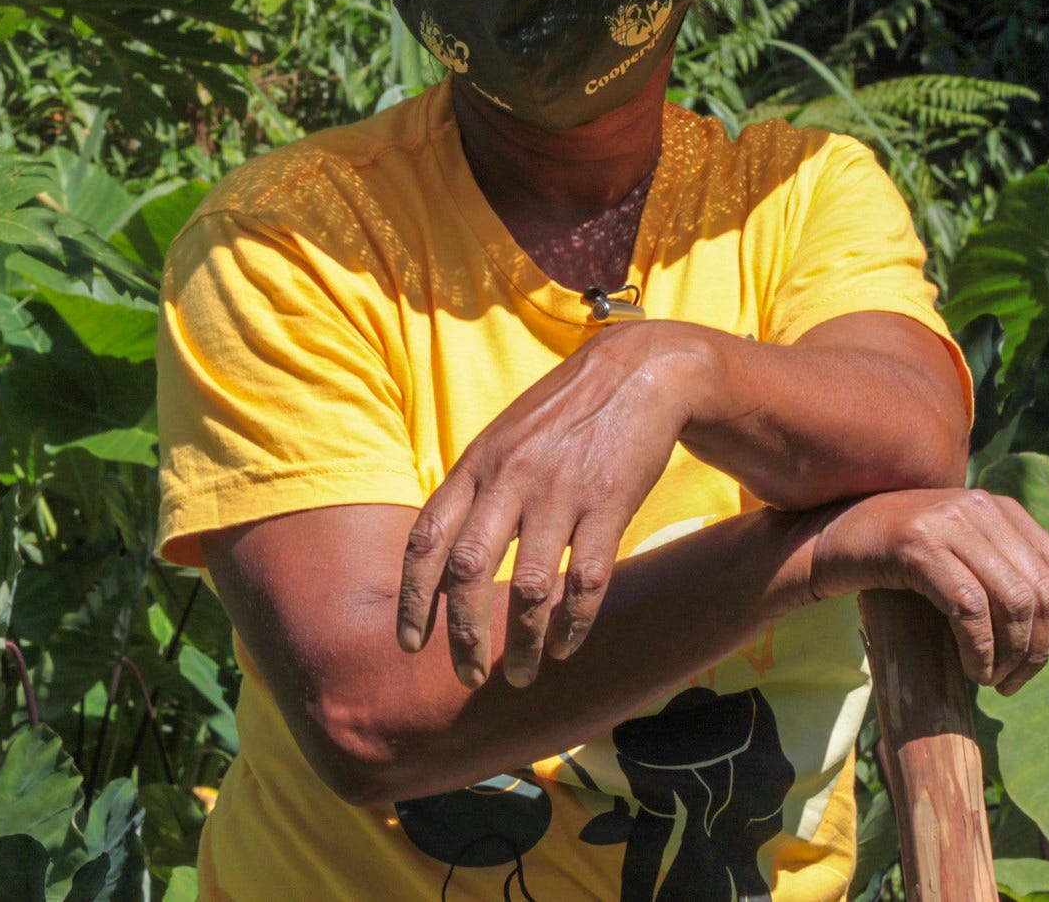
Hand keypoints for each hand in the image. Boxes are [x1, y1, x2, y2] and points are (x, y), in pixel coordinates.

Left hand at [396, 321, 703, 688]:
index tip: (410, 644)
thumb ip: (472, 489)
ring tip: (522, 676)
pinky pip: (586, 580)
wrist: (639, 372)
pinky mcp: (609, 504)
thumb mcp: (503, 438)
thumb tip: (439, 558)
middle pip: (468, 572)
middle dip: (462, 635)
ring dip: (523, 643)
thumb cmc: (563, 413)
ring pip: (530, 588)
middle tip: (466, 677)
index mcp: (476, 463)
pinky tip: (567, 647)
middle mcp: (510, 479)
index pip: (426, 538)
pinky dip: (574, 624)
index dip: (414, 598)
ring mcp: (560, 492)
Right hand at [808, 488, 1048, 693]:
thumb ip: (1015, 595)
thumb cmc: (899, 563)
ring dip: (1010, 656)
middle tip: (1014, 685)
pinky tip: (971, 668)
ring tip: (990, 679)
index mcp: (1005, 512)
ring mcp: (950, 521)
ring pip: (1013, 602)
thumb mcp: (965, 570)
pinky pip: (969, 607)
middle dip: (1040, 652)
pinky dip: (979, 649)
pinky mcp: (917, 544)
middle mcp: (983, 508)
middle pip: (1045, 594)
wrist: (828, 540)